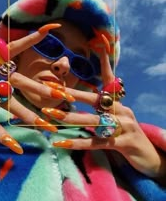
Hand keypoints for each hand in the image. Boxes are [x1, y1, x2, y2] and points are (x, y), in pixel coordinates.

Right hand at [0, 25, 73, 153]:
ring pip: (3, 100)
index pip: (13, 47)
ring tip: (44, 126)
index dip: (33, 37)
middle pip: (17, 79)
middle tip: (63, 96)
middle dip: (41, 89)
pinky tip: (13, 144)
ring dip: (26, 115)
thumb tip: (10, 88)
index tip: (52, 29)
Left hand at [42, 37, 165, 180]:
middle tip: (51, 88)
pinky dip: (78, 142)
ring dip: (70, 116)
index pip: (109, 79)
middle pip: (94, 98)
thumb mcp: (116, 121)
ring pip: (93, 120)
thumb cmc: (128, 137)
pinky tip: (61, 142)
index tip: (98, 42)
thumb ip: (102, 111)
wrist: (151, 158)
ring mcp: (124, 126)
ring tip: (50, 114)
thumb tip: (86, 102)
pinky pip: (97, 142)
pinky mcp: (124, 143)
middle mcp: (122, 110)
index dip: (104, 62)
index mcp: (119, 104)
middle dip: (71, 93)